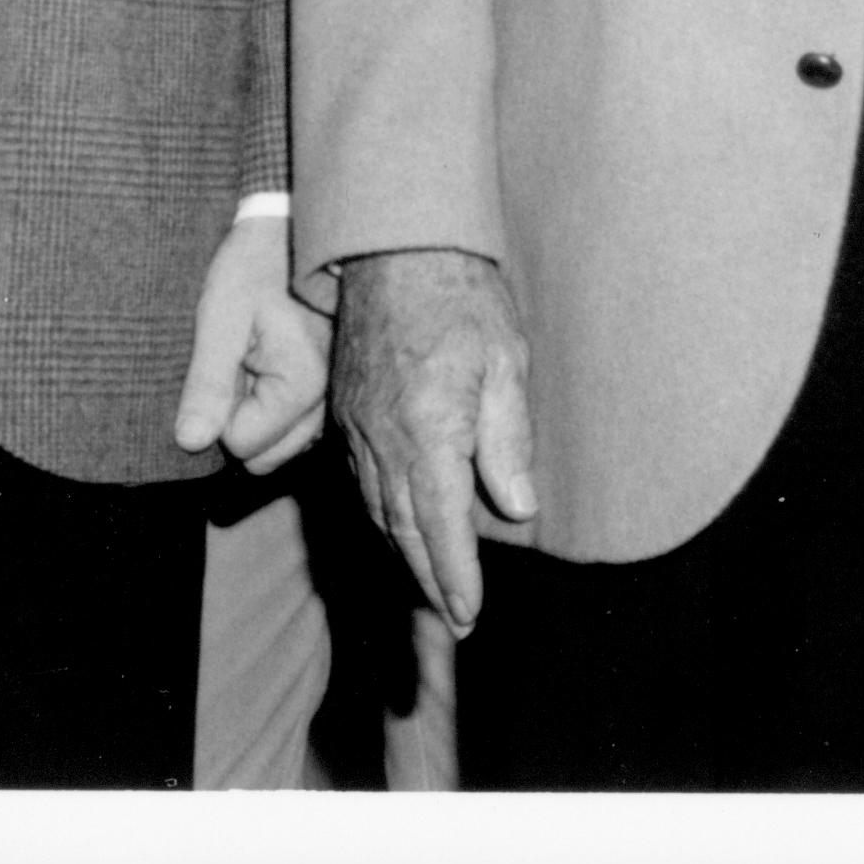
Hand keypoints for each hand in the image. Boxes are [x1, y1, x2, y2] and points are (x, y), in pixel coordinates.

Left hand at [173, 207, 330, 470]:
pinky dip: (280, 408)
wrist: (293, 228)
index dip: (219, 411)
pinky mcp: (337, 385)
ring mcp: (338, 393)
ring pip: (286, 446)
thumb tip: (190, 443)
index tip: (226, 362)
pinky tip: (274, 365)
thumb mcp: (219, 320)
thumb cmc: (253, 268)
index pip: (243, 444)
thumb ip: (206, 384)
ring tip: (257, 360)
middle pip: (268, 456)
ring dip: (262, 416)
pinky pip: (301, 426)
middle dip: (242, 420)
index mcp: (303, 382)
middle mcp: (330, 396)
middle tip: (239, 364)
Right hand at [331, 248, 538, 634]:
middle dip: (429, 578)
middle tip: (453, 618)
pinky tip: (397, 524)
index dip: (456, 575)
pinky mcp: (346, 412)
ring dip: (403, 552)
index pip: (443, 524)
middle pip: (404, 528)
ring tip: (429, 584)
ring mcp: (358, 426)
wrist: (393, 246)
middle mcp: (384, 439)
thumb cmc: (462, 298)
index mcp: (428, 430)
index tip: (469, 613)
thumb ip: (509, 439)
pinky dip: (381, 514)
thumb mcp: (506, 363)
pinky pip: (362, 480)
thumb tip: (517, 506)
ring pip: (378, 509)